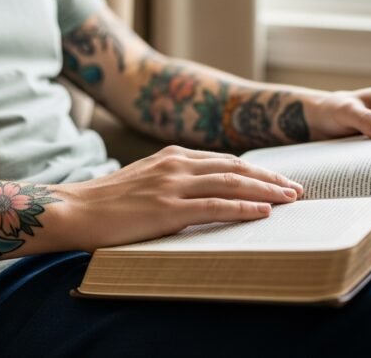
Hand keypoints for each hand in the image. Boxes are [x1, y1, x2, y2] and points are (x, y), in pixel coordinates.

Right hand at [50, 146, 302, 251]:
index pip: (225, 161)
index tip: (277, 180)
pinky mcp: (167, 209)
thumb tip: (202, 194)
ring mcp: (172, 185)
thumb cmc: (106, 202)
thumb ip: (173, 181)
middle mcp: (176, 165)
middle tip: (297, 189)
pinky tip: (263, 212)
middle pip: (236, 168)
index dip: (255, 171)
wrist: (73, 210)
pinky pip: (215, 206)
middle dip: (270, 178)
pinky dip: (243, 207)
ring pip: (231, 183)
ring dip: (266, 191)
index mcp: (171, 157)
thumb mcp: (144, 181)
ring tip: (291, 199)